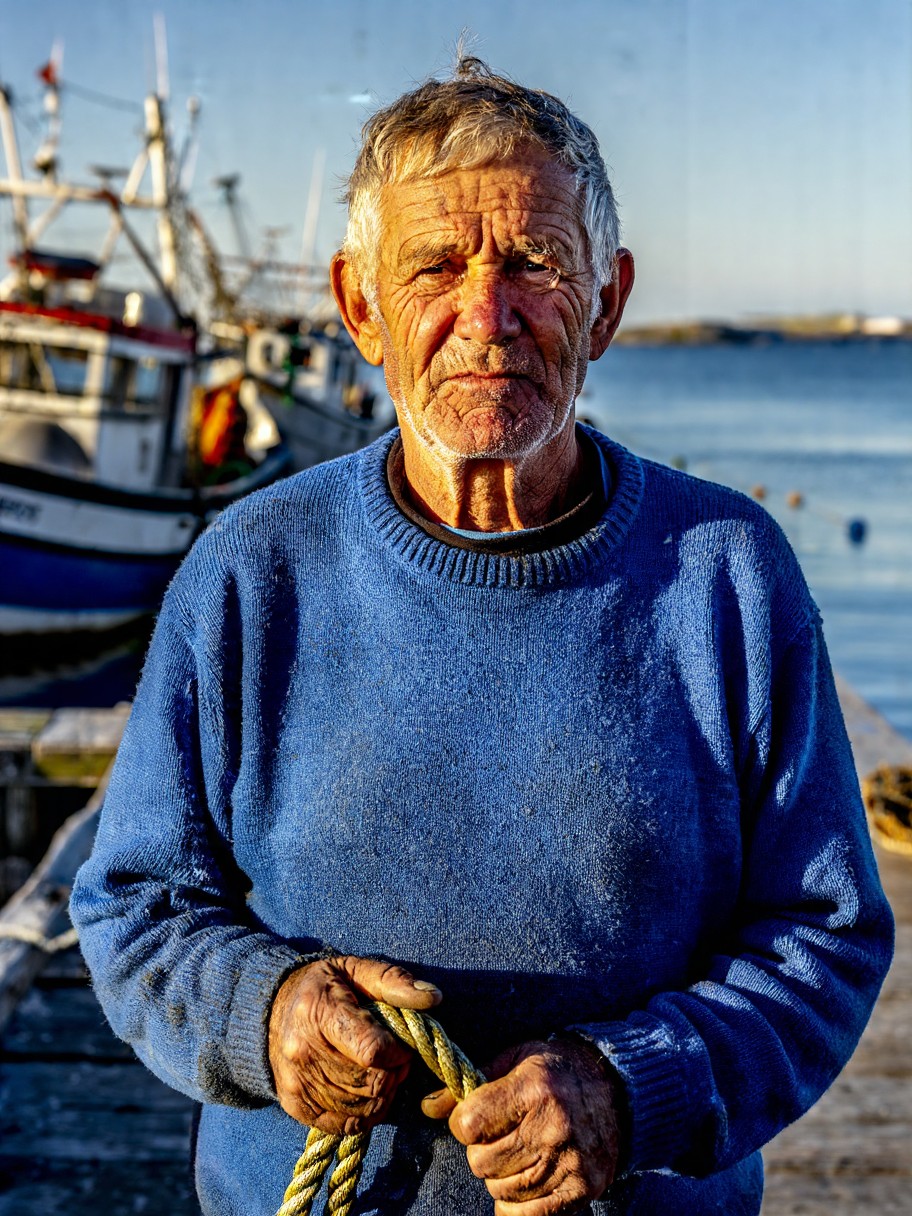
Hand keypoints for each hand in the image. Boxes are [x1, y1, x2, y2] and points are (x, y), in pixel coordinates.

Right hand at [268, 955, 440, 1134]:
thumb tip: (433, 997)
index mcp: (319, 1013)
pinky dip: (366, 1113)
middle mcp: (303, 1052)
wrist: (272, 1010)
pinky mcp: (295, 1106)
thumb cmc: (325, 987)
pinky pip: (344, 1125)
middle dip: (395, 1074)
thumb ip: (395, 982)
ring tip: (383, 1072)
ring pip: (361, 1107)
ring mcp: (297, 1083)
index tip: (402, 1044)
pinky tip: (368, 1092)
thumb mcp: (357, 970)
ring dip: (384, 1094)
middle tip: (397, 1059)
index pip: (371, 1050)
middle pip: (370, 1082)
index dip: (398, 1052)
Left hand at [422, 1038, 619, 1214]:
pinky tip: (525, 1178)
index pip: (469, 1125)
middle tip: (500, 1135)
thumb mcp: (514, 1060)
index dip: (463, 1123)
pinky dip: (515, 1202)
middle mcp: (552, 1128)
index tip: (474, 1117)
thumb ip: (470, 1083)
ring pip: (499, 1189)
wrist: (618, 1092)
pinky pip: (525, 1214)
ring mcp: (569, 1163)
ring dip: (499, 1175)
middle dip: (481, 1149)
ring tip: (518, 1151)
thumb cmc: (556, 1072)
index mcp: (534, 1089)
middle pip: (480, 1161)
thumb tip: (429, 1107)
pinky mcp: (581, 1190)